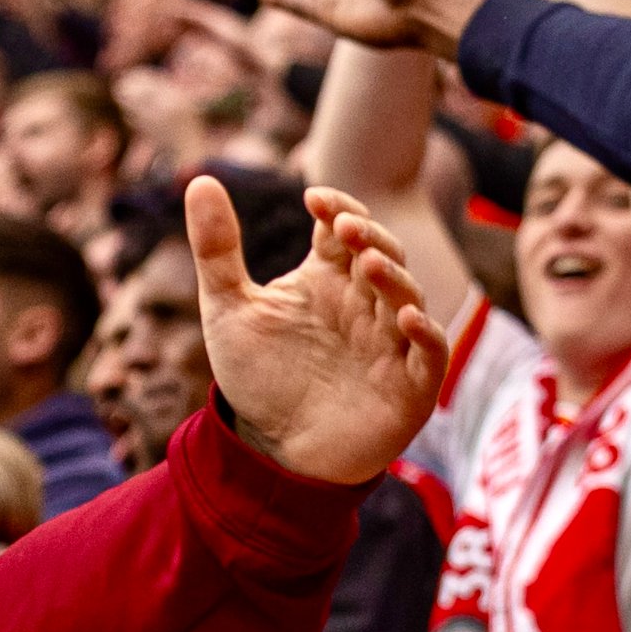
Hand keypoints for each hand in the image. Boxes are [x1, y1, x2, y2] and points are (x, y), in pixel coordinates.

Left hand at [197, 178, 446, 483]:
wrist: (271, 452)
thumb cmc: (259, 376)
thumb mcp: (228, 310)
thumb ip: (216, 250)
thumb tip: (200, 179)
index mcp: (329, 278)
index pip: (344, 228)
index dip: (337, 208)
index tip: (314, 198)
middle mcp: (366, 303)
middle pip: (382, 254)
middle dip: (369, 237)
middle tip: (344, 226)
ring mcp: (391, 342)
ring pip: (408, 296)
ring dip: (394, 277)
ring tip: (369, 263)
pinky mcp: (409, 386)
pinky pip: (430, 354)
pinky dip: (425, 334)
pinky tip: (405, 318)